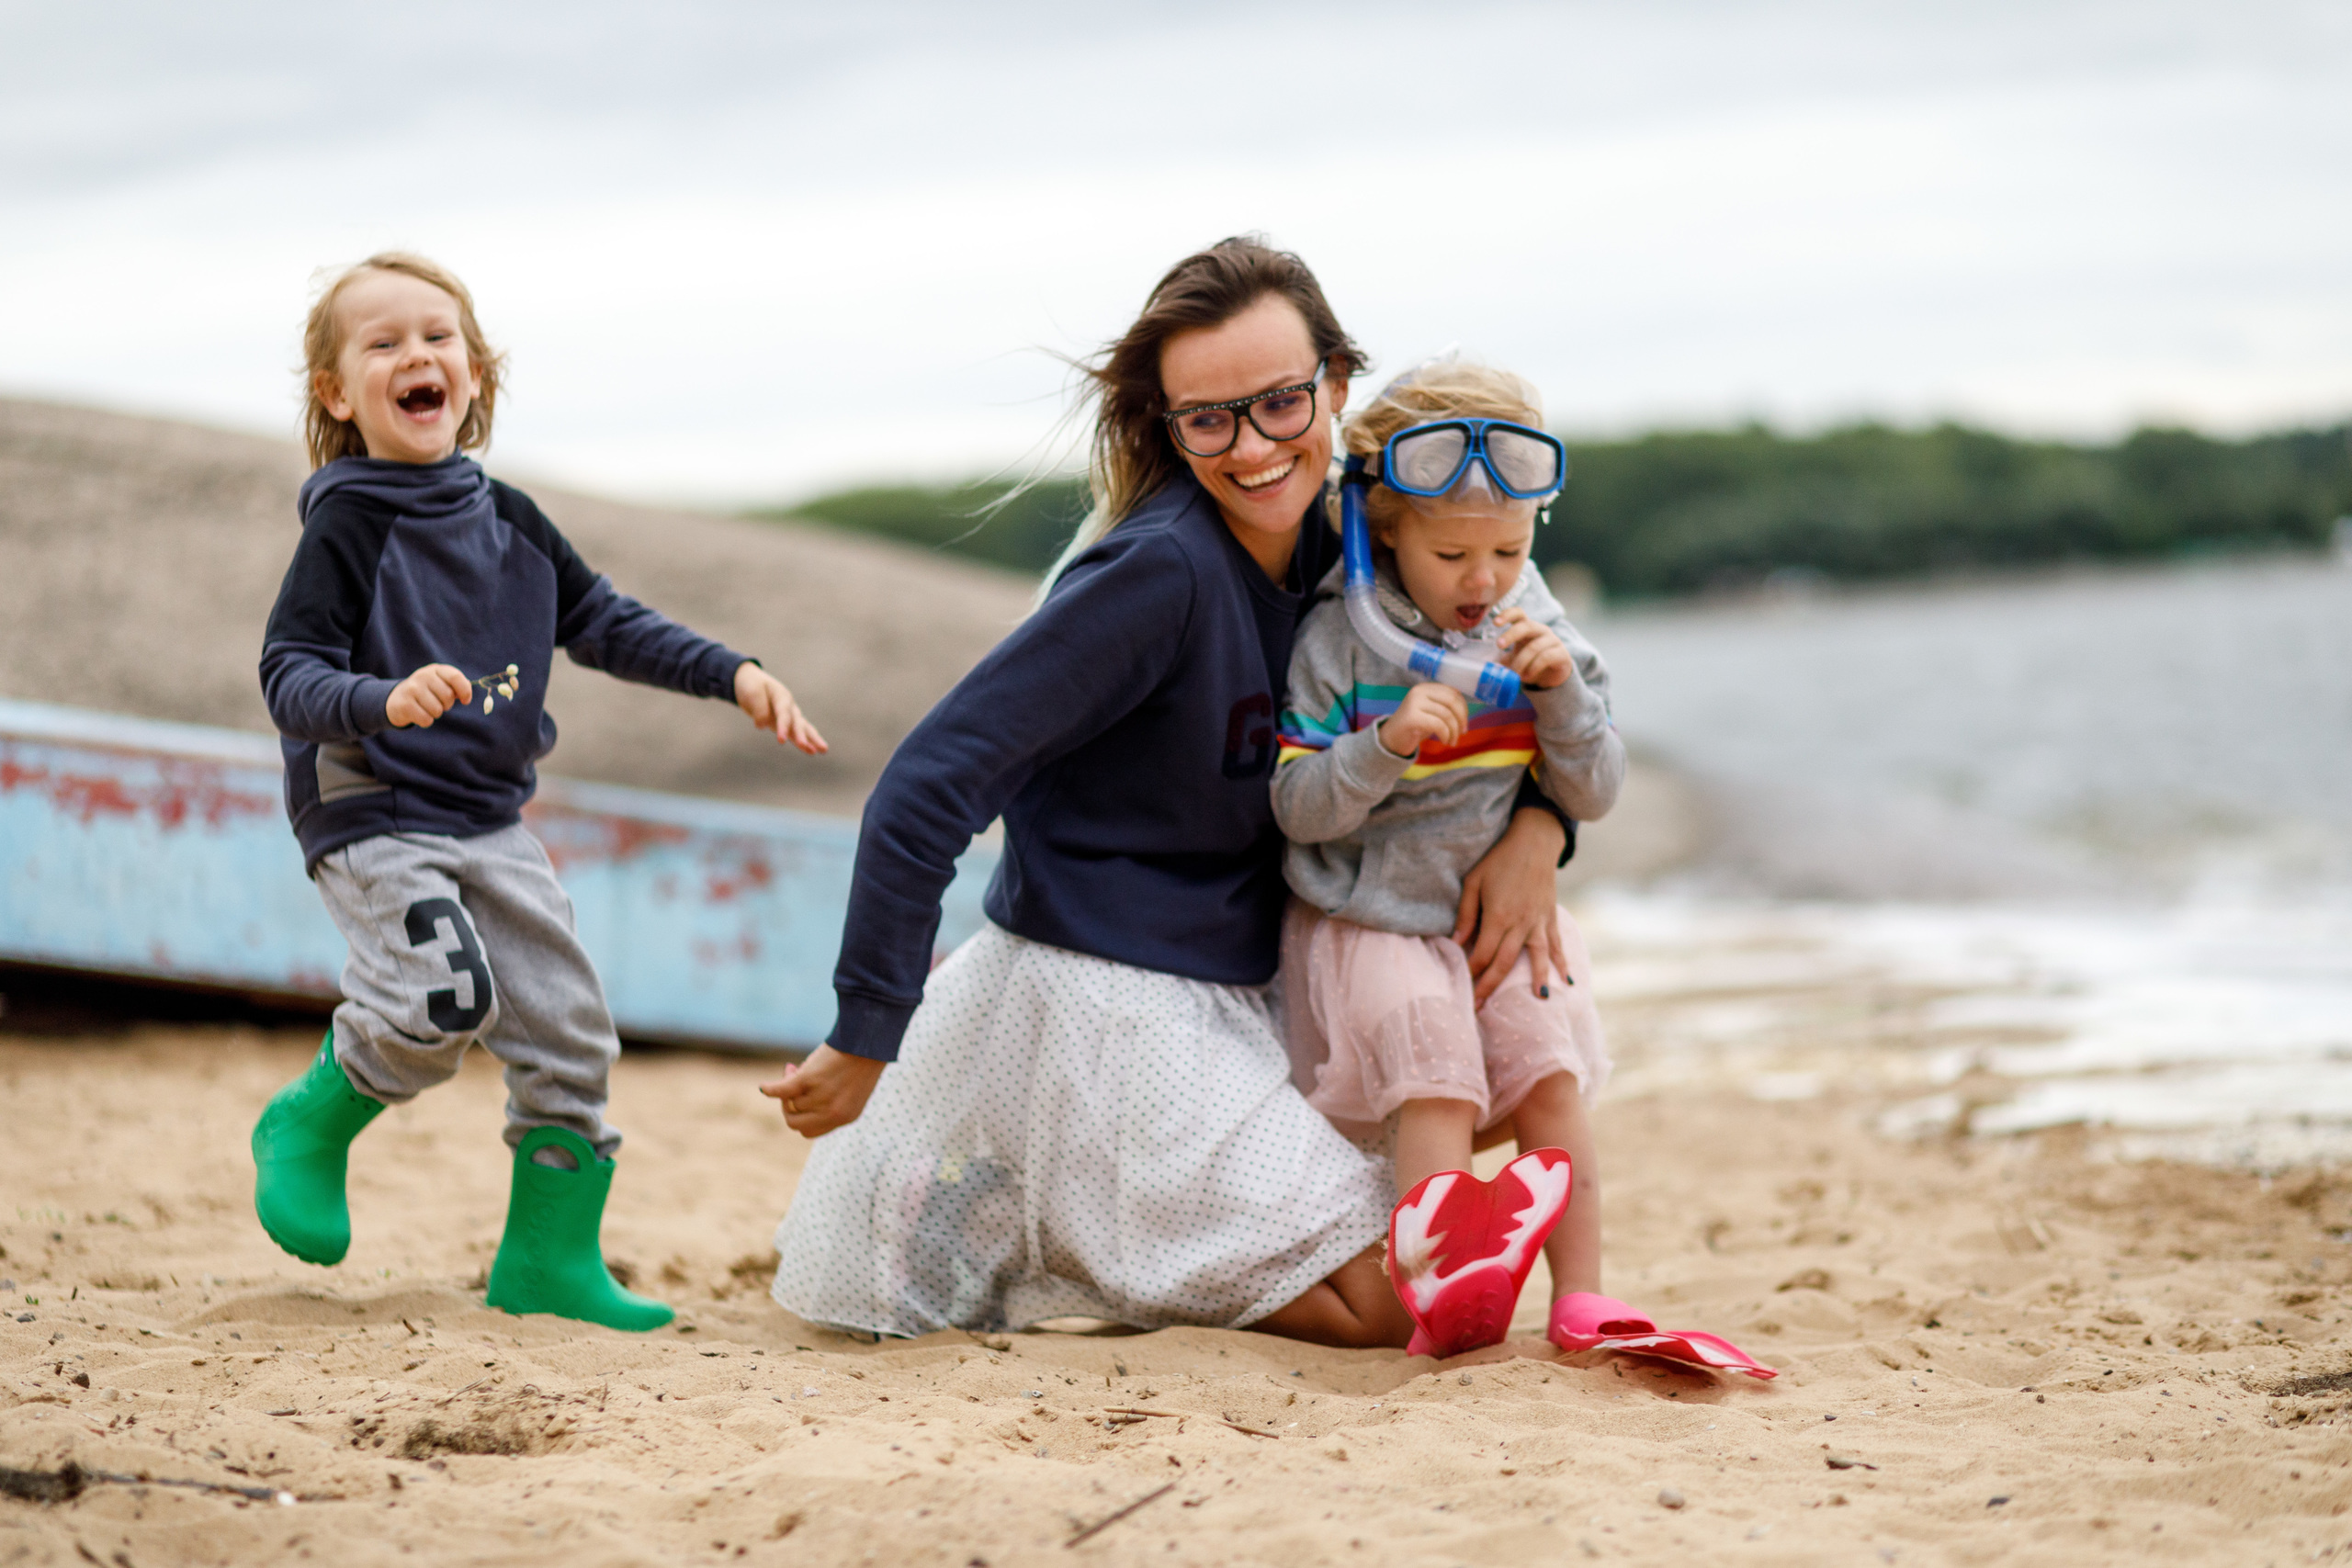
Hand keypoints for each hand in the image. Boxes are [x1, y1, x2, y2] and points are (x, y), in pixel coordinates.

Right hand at [385, 664, 471, 727]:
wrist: (397, 699)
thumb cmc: (426, 692)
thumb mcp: (440, 683)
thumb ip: (456, 686)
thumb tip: (466, 695)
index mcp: (435, 670)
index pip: (455, 677)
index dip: (465, 691)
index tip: (465, 701)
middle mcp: (423, 676)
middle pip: (448, 696)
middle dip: (447, 705)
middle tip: (438, 703)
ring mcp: (412, 689)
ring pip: (437, 710)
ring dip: (435, 714)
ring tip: (427, 708)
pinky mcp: (405, 704)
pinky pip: (426, 719)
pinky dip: (426, 721)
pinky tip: (419, 714)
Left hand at [735, 662, 828, 754]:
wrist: (750, 682)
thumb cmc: (751, 685)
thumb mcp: (752, 692)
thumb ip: (758, 708)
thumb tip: (762, 725)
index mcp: (781, 696)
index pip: (784, 713)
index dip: (783, 727)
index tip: (781, 741)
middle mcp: (789, 706)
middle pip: (798, 722)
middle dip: (803, 736)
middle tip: (811, 748)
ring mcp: (789, 715)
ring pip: (802, 728)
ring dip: (812, 740)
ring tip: (824, 750)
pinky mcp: (786, 724)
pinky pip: (795, 734)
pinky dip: (804, 742)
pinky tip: (812, 751)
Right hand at [759, 1044, 883, 1136]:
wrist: (867, 1041)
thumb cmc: (860, 1060)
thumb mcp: (851, 1090)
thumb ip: (831, 1100)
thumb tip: (794, 1097)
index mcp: (845, 1117)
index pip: (810, 1131)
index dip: (801, 1117)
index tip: (801, 1101)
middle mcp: (832, 1113)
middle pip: (795, 1124)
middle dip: (788, 1108)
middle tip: (792, 1087)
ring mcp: (820, 1099)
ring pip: (790, 1104)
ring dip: (789, 1085)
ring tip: (797, 1067)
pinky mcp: (809, 1081)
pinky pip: (781, 1091)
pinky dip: (771, 1088)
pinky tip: (765, 1086)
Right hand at [1378, 682, 1467, 757]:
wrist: (1391, 739)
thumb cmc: (1415, 727)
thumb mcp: (1431, 713)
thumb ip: (1445, 707)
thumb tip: (1465, 713)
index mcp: (1426, 687)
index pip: (1453, 693)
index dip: (1464, 709)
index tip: (1464, 724)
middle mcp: (1419, 691)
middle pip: (1452, 701)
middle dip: (1461, 719)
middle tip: (1462, 733)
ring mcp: (1414, 703)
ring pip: (1446, 715)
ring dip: (1453, 731)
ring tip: (1452, 742)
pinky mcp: (1412, 717)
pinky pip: (1438, 725)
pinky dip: (1446, 735)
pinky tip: (1444, 741)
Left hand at [1453, 806, 1568, 1003]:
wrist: (1533, 841)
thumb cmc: (1499, 860)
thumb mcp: (1473, 882)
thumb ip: (1466, 914)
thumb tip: (1457, 942)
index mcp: (1498, 915)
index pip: (1483, 953)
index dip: (1471, 972)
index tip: (1461, 986)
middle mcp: (1520, 923)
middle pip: (1505, 962)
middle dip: (1491, 986)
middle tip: (1480, 1008)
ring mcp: (1539, 921)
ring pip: (1537, 958)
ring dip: (1536, 980)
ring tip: (1537, 1001)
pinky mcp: (1551, 917)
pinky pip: (1557, 944)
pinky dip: (1562, 963)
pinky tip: (1566, 980)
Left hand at [1494, 609, 1573, 689]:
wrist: (1553, 676)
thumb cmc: (1531, 662)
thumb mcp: (1515, 657)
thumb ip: (1503, 657)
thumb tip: (1486, 664)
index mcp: (1527, 627)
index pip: (1519, 613)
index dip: (1507, 614)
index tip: (1495, 623)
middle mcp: (1541, 630)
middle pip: (1526, 626)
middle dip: (1510, 635)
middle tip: (1498, 645)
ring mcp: (1553, 640)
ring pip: (1534, 647)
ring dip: (1521, 661)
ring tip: (1515, 674)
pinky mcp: (1561, 653)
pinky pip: (1546, 657)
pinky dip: (1533, 668)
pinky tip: (1527, 676)